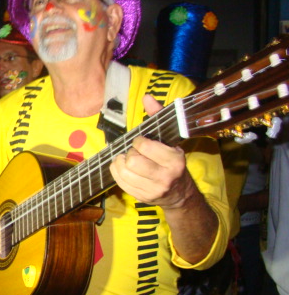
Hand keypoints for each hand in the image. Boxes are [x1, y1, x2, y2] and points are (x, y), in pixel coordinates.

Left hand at [109, 94, 192, 208]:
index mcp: (174, 160)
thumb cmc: (171, 160)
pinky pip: (119, 182)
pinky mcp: (142, 197)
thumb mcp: (169, 138)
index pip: (145, 147)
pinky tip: (122, 167)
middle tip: (135, 152)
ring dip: (120, 162)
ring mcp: (153, 190)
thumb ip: (157, 116)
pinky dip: (116, 172)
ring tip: (127, 159)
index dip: (138, 141)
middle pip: (132, 161)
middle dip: (130, 153)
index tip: (140, 141)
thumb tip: (146, 97)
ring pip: (124, 172)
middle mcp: (165, 177)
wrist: (179, 192)